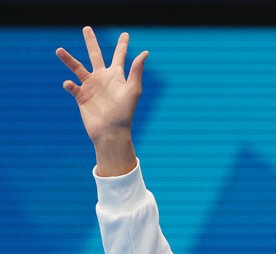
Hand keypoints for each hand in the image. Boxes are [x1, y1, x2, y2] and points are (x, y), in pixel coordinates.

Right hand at [56, 26, 148, 175]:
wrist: (111, 132)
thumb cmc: (125, 113)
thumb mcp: (132, 90)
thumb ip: (136, 71)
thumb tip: (145, 53)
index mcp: (116, 76)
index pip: (119, 56)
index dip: (122, 45)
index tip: (125, 34)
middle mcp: (103, 79)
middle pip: (95, 55)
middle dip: (91, 42)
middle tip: (87, 28)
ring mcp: (91, 87)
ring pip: (77, 68)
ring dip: (68, 59)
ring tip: (59, 50)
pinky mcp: (81, 97)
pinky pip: (72, 87)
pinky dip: (69, 84)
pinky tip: (69, 84)